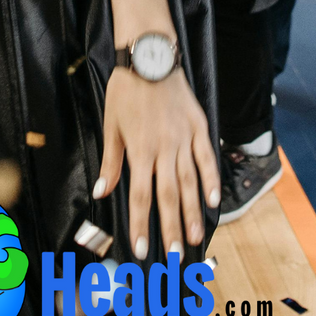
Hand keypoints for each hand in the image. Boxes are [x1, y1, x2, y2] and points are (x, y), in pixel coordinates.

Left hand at [93, 67, 219, 258]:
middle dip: (170, 228)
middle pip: (168, 196)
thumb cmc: (125, 91)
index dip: (141, 224)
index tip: (143, 248)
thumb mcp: (111, 125)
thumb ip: (111, 161)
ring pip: (190, 183)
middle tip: (175, 256)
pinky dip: (211, 179)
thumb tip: (101, 191)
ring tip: (194, 237)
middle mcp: (163, 149)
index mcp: (139, 150)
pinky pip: (207, 158)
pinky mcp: (198, 127)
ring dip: (192, 212)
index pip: (140, 196)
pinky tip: (214, 200)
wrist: (149, 59)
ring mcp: (183, 139)